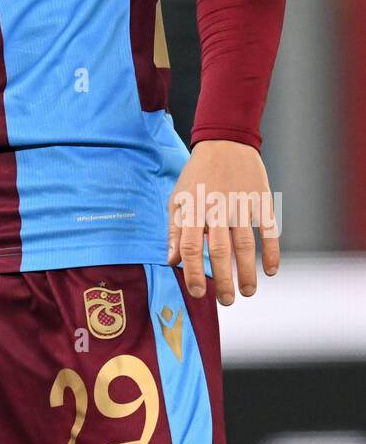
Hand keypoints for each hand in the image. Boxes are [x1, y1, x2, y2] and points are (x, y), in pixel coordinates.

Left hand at [167, 140, 279, 304]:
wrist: (225, 142)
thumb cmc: (197, 175)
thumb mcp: (178, 198)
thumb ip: (174, 230)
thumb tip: (172, 262)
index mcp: (193, 208)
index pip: (189, 246)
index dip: (192, 272)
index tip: (197, 292)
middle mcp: (216, 208)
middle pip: (218, 250)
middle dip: (222, 279)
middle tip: (226, 301)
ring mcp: (240, 204)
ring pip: (244, 244)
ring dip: (247, 272)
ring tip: (247, 292)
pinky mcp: (261, 200)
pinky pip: (268, 230)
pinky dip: (271, 251)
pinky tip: (271, 271)